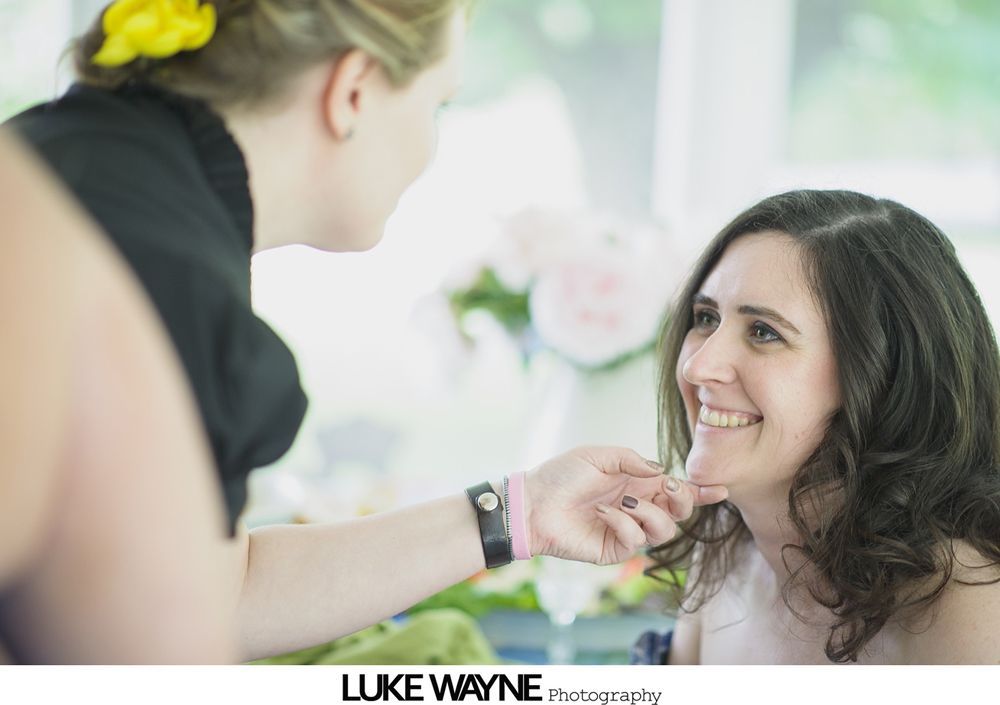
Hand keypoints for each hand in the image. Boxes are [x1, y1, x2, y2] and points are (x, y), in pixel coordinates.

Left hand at [524, 446, 727, 564]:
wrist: (534, 502)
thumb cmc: (562, 475)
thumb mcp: (599, 455)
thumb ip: (632, 460)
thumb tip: (662, 471)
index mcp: (637, 483)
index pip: (675, 489)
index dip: (701, 491)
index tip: (720, 489)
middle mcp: (637, 507)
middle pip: (680, 512)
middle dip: (683, 499)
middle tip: (667, 488)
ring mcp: (628, 530)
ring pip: (665, 530)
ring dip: (650, 512)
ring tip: (623, 501)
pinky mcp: (615, 550)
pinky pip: (636, 539)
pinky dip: (622, 522)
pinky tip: (602, 513)